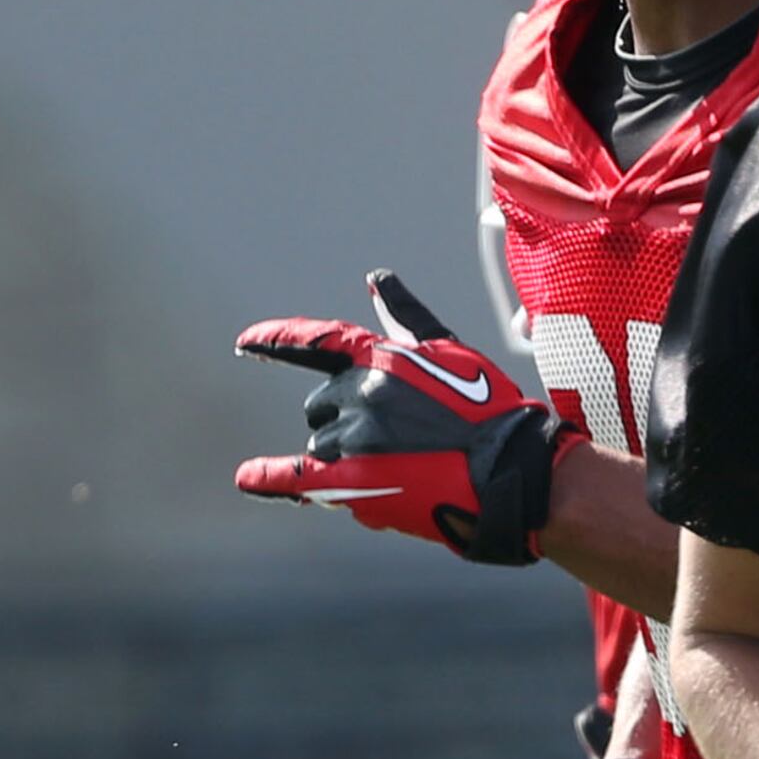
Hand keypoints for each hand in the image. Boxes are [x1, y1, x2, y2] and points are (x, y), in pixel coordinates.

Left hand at [236, 272, 561, 562]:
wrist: (513, 471)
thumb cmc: (492, 409)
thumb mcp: (453, 353)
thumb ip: (407, 317)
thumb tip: (376, 278)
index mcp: (379, 358)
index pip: (316, 342)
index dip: (277, 341)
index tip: (246, 343)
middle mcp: (359, 394)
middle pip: (321, 408)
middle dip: (346, 420)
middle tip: (399, 440)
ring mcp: (354, 438)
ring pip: (322, 446)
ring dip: (349, 455)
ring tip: (403, 467)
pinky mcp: (353, 480)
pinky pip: (296, 478)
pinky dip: (268, 478)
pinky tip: (246, 478)